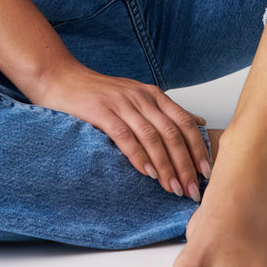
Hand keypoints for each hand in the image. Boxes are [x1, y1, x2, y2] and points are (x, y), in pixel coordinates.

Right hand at [29, 65, 210, 198]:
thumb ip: (163, 110)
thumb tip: (198, 122)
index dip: (197, 148)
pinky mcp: (101, 111)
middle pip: (172, 132)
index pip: (184, 122)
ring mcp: (121, 103)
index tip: (206, 172)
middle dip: (185, 164)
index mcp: (152, 94)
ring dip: (166, 166)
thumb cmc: (98, 93)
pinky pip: (126, 136)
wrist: (60, 77)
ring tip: (173, 188)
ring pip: (152, 136)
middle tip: (192, 189)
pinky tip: (147, 173)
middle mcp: (141, 97)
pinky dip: (139, 156)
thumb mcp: (136, 96)